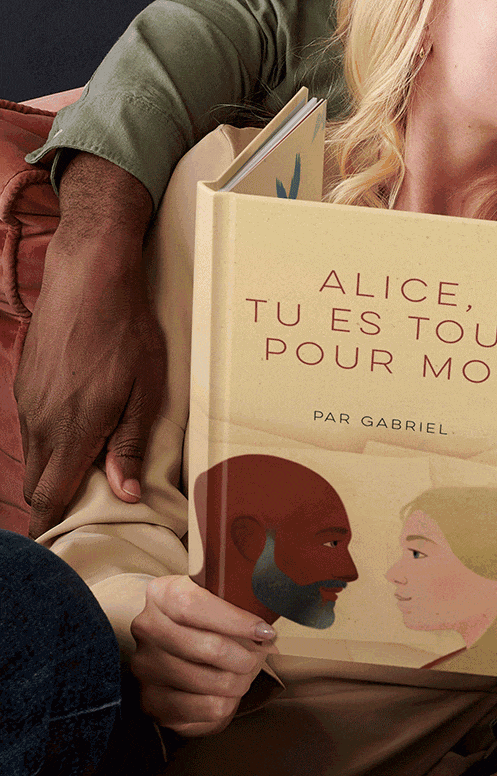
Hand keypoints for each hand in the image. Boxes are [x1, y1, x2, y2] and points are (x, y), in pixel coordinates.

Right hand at [16, 153, 163, 535]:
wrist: (90, 278)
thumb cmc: (127, 332)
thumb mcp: (145, 390)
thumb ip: (129, 444)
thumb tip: (124, 492)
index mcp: (73, 429)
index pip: (51, 494)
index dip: (53, 524)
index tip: (59, 544)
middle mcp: (42, 421)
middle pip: (39, 480)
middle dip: (53, 503)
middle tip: (74, 517)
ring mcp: (28, 401)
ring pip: (35, 453)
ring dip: (52, 469)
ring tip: (79, 477)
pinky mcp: (26, 382)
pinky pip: (32, 426)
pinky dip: (49, 441)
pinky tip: (72, 433)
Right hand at [131, 575, 277, 735]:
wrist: (171, 639)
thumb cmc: (206, 614)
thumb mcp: (218, 594)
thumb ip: (240, 597)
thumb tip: (275, 619)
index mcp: (162, 593)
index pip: (194, 606)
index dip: (235, 621)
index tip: (265, 632)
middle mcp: (147, 629)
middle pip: (208, 648)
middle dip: (246, 657)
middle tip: (262, 656)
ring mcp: (145, 667)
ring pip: (211, 682)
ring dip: (240, 681)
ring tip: (246, 673)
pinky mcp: (151, 701)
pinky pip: (205, 709)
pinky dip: (227, 703)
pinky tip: (229, 691)